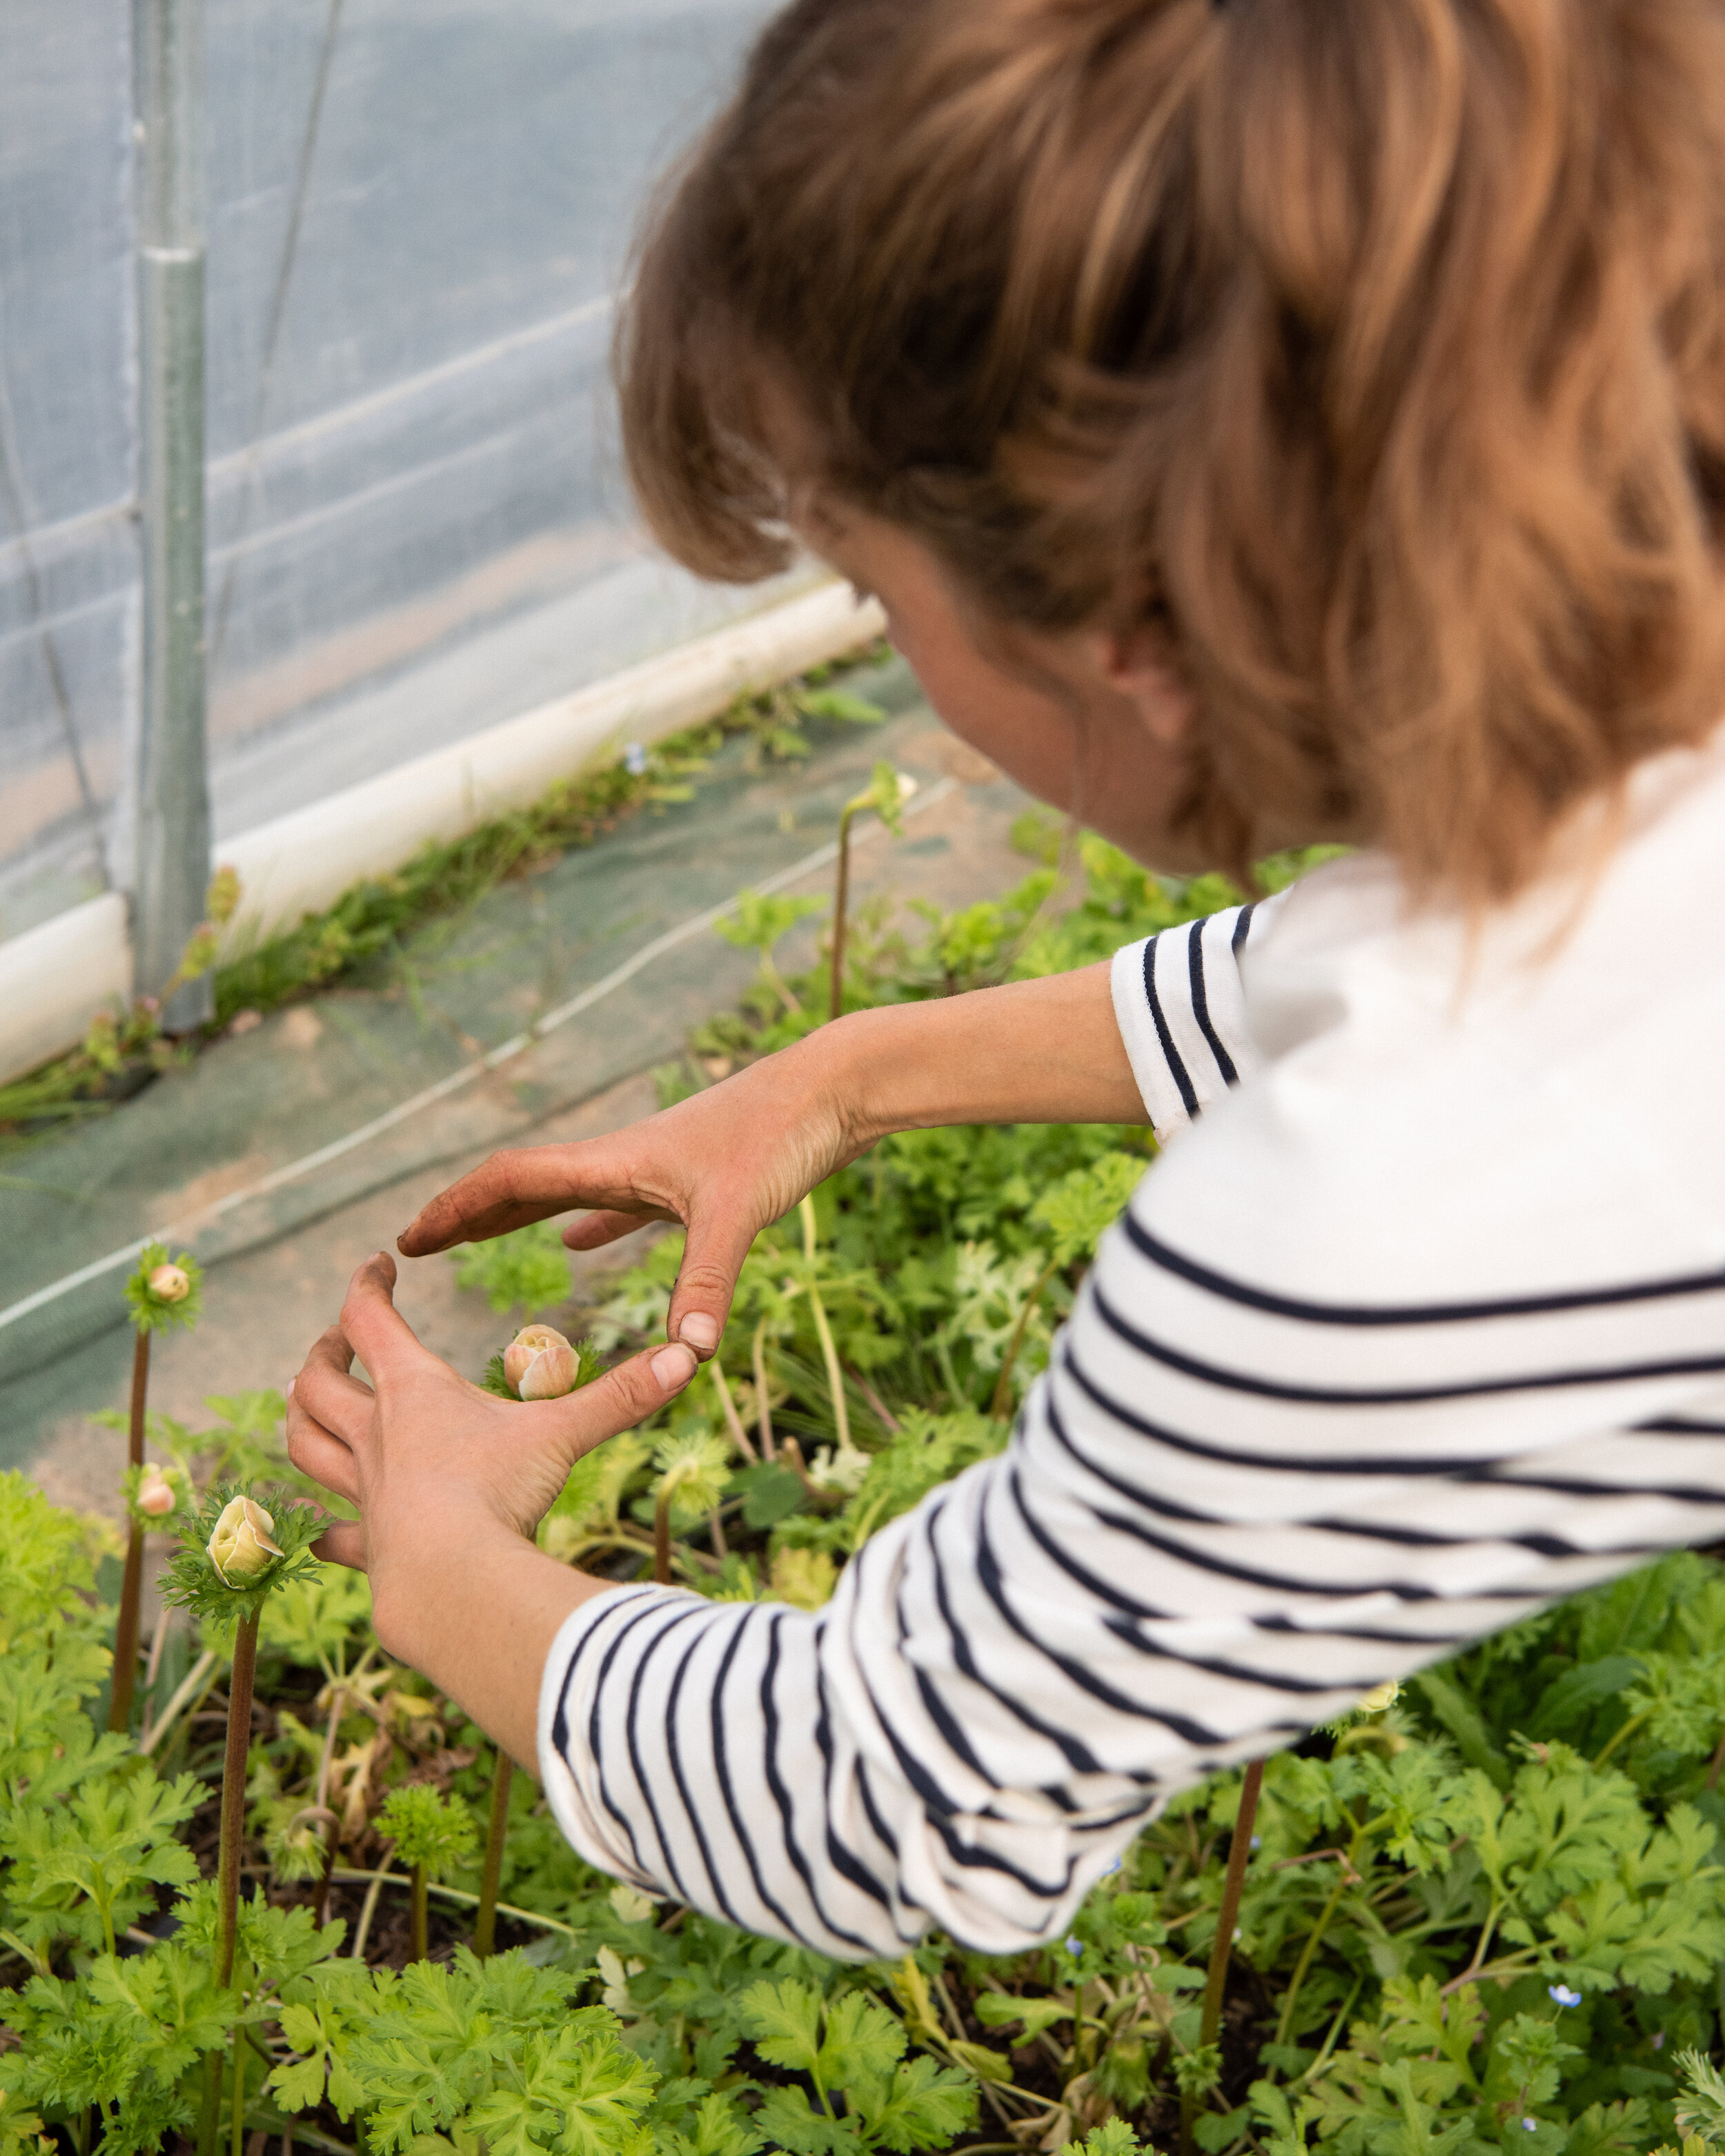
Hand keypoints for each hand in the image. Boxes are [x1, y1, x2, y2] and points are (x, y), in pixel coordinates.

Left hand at [286, 1252, 697, 1682]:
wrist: (452, 1586)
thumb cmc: (499, 1497)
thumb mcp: (563, 1435)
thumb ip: (622, 1396)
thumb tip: (688, 1355)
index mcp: (412, 1394)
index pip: (368, 1318)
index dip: (368, 1284)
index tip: (379, 1262)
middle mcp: (375, 1437)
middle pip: (318, 1380)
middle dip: (324, 1351)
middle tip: (337, 1339)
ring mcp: (363, 1495)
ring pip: (306, 1445)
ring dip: (303, 1418)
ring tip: (309, 1404)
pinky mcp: (369, 1548)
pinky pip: (334, 1532)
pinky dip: (327, 1526)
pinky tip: (330, 1531)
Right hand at [397, 1027, 864, 1356]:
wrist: (835, 1089)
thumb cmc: (782, 1135)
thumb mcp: (738, 1213)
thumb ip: (708, 1280)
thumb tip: (687, 1352)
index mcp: (615, 1159)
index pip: (512, 1180)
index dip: (457, 1209)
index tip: (408, 1240)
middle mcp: (624, 1158)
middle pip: (525, 1185)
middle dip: (468, 1215)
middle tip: (416, 1245)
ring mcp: (657, 1166)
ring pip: (568, 1193)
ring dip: (517, 1216)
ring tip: (475, 1239)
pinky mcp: (693, 1177)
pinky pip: (624, 1204)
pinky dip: (593, 1223)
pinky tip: (581, 1242)